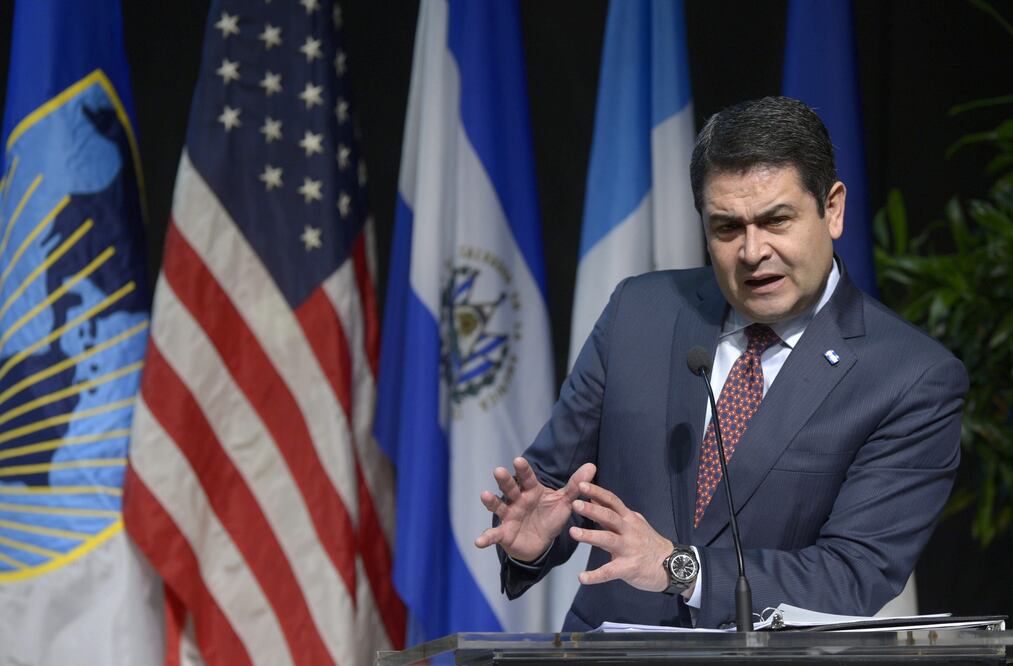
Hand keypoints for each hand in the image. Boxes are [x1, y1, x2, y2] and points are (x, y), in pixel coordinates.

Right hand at [475, 457, 596, 561]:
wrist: (540, 544)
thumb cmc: (550, 518)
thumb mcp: (564, 502)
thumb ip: (576, 485)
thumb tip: (592, 466)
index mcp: (531, 491)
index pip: (527, 478)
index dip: (523, 470)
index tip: (518, 460)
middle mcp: (517, 500)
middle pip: (510, 488)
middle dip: (504, 480)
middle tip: (498, 470)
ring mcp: (508, 515)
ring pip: (498, 506)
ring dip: (491, 501)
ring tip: (484, 495)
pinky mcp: (504, 533)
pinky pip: (494, 534)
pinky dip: (486, 537)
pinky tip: (479, 541)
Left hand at [569, 481, 672, 592]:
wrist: (672, 565)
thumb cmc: (648, 542)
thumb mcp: (635, 523)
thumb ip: (616, 513)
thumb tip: (597, 498)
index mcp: (629, 519)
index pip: (612, 501)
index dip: (597, 492)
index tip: (581, 484)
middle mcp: (629, 531)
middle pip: (610, 517)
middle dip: (592, 510)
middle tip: (575, 504)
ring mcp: (629, 549)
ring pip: (608, 540)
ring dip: (590, 536)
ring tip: (573, 532)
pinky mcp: (629, 568)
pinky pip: (610, 572)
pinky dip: (596, 576)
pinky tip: (582, 578)